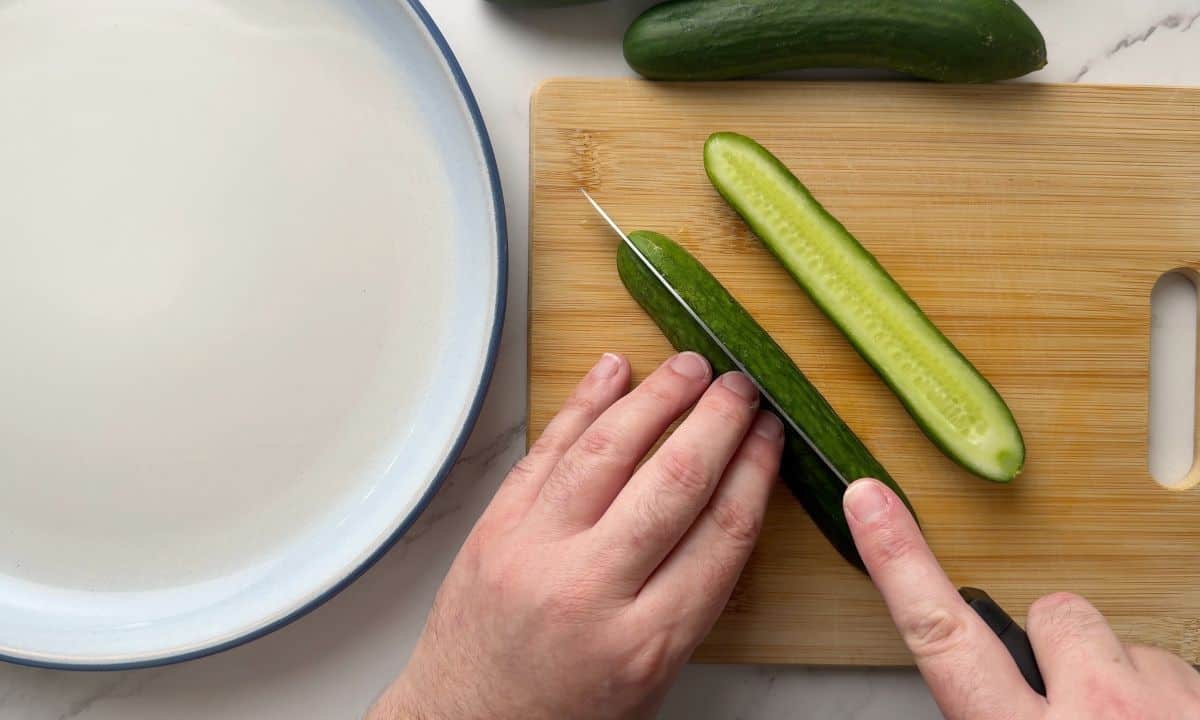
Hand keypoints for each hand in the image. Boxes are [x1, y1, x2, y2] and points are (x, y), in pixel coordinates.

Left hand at [369, 352, 783, 719]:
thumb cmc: (565, 712)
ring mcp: (534, 551)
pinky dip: (582, 405)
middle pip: (673, 482)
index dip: (755, 472)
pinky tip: (612, 373)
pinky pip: (546, 452)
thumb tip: (732, 508)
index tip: (771, 437)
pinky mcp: (493, 528)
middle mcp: (590, 589)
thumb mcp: (654, 677)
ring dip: (655, 398)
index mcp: (646, 640)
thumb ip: (693, 598)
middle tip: (743, 388)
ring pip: (607, 451)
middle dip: (718, 422)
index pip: (722, 533)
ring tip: (689, 366)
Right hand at [844, 478, 1199, 719]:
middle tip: (1076, 708)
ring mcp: (1172, 708)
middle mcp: (1100, 716)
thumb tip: (977, 710)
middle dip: (1061, 644)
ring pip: (1138, 650)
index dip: (899, 562)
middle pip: (1057, 615)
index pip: (941, 637)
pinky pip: (1191, 681)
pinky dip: (1182, 708)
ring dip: (1134, 686)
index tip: (872, 502)